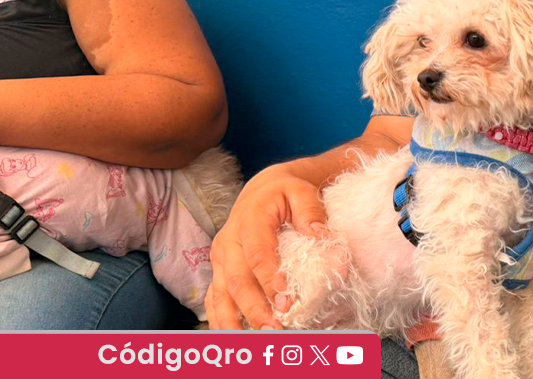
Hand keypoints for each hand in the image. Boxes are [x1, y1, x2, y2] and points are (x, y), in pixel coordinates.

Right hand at [205, 162, 328, 328]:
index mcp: (249, 221)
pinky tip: (234, 339)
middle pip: (237, 280)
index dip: (270, 280)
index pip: (258, 255)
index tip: (287, 302)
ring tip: (254, 342)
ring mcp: (220, 259)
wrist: (262, 190)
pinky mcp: (218, 271)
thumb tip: (319, 234)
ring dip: (235, 321)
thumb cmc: (285, 193)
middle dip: (255, 308)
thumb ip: (311, 211)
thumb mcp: (301, 191)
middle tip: (275, 329)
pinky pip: (214, 300)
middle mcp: (228, 242)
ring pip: (220, 294)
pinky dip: (221, 321)